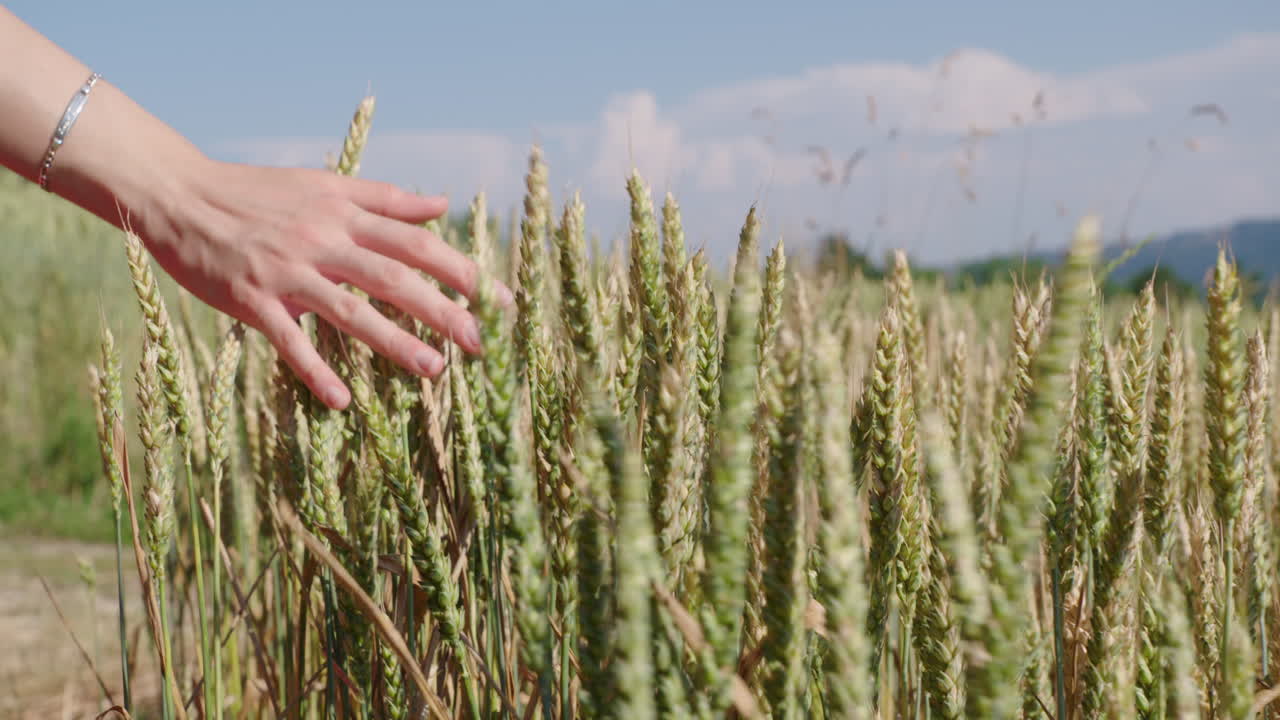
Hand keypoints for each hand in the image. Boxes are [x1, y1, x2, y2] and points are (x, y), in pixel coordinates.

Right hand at [130, 157, 507, 410]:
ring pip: (350, 309)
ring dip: (394, 341)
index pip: (415, 242)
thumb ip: (385, 198)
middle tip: (482, 342)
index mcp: (344, 212)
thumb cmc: (258, 192)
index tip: (498, 299)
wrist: (180, 196)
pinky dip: (314, 370)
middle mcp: (322, 240)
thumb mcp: (325, 185)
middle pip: (394, 276)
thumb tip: (441, 204)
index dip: (460, 269)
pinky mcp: (251, 299)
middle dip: (442, 309)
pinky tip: (342, 401)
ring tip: (435, 369)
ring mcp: (287, 271)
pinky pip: (288, 340)